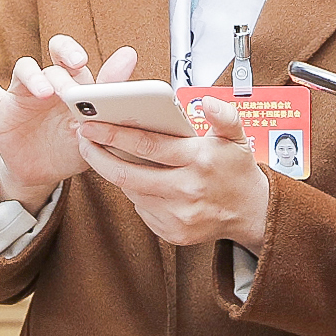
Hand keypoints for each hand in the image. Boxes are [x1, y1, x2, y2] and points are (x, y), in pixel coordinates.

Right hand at [0, 36, 138, 205]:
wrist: (43, 175)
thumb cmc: (73, 147)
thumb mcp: (93, 126)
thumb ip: (108, 90)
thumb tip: (129, 54)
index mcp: (72, 84)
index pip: (70, 57)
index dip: (73, 53)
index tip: (81, 63)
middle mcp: (48, 83)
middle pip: (49, 61)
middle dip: (59, 69)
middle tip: (70, 81)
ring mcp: (22, 94)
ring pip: (24, 70)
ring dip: (33, 77)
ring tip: (43, 93)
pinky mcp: (1, 109)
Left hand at [75, 95, 269, 251]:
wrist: (252, 213)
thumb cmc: (238, 171)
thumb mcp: (237, 137)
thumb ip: (224, 115)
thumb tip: (208, 102)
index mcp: (198, 161)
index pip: (148, 146)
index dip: (114, 134)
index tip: (91, 124)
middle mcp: (186, 190)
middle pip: (128, 174)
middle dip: (98, 156)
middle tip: (83, 139)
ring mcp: (178, 215)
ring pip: (131, 192)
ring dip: (114, 173)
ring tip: (103, 154)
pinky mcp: (172, 232)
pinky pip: (141, 209)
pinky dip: (134, 192)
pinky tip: (133, 178)